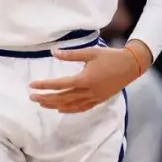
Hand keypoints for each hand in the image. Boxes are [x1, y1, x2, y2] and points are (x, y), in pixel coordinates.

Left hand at [28, 41, 151, 113]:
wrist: (130, 66)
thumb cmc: (110, 57)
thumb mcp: (90, 52)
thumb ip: (71, 54)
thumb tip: (53, 52)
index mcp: (83, 79)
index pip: (59, 84)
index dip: (44, 85)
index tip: (31, 85)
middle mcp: (87, 92)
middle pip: (61, 98)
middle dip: (45, 98)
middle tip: (31, 96)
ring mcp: (93, 98)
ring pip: (70, 105)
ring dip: (54, 105)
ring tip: (41, 104)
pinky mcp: (98, 100)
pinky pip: (81, 108)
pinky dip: (69, 109)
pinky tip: (60, 109)